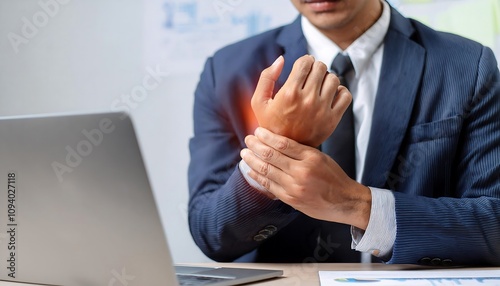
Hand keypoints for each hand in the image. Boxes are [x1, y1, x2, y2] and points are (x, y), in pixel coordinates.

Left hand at [240, 127, 370, 229]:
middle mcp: (301, 171)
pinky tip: (250, 170)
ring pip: (266, 170)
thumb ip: (301, 151)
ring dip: (252, 160)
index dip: (266, 136)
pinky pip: (268, 186)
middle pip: (271, 155)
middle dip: (255, 146)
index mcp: (311, 157)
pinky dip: (256, 177)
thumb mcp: (321, 157)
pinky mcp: (290, 199)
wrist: (344, 201)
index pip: (282, 143)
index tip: (258, 131)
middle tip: (248, 140)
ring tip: (245, 153)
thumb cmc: (334, 177)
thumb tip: (277, 142)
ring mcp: (294, 186)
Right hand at [251, 55, 351, 146]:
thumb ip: (266, 77)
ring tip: (319, 86)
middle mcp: (307, 100)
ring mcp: (322, 110)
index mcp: (289, 93)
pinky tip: (329, 95)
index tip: (302, 67)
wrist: (284, 151)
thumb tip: (281, 59)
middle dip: (315, 68)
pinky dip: (340, 91)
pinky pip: (345, 95)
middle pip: (321, 68)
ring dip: (327, 79)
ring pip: (333, 79)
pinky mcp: (333, 119)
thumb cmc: (270, 124)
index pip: (305, 62)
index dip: (304, 61)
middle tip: (310, 77)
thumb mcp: (259, 102)